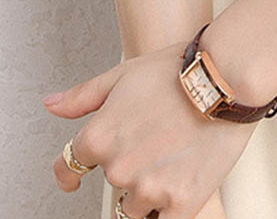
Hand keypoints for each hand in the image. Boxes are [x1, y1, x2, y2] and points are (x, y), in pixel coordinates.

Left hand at [45, 39, 257, 217]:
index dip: (70, 174)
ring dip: (151, 190)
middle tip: (157, 141)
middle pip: (113, 185)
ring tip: (176, 157)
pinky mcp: (180, 204)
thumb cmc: (177, 71)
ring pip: (137, 206)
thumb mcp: (122, 75)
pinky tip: (183, 183)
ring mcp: (148, 190)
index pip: (68, 168)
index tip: (73, 179)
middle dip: (130, 168)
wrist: (225, 78)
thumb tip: (51, 105)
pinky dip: (171, 207)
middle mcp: (118, 168)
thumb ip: (83, 97)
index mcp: (99, 138)